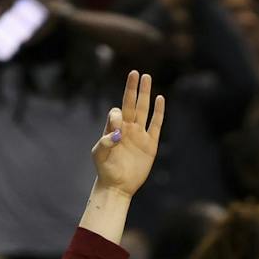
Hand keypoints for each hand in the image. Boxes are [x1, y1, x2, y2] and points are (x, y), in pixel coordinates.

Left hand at [90, 70, 164, 197]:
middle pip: (131, 103)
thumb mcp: (98, 155)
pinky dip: (158, 113)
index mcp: (113, 128)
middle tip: (135, 73)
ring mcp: (139, 134)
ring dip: (145, 94)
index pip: (117, 113)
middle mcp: (127, 128)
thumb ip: (104, 142)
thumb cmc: (105, 169)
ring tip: (147, 78)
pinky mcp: (150, 144)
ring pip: (144, 110)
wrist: (118, 185)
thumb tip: (117, 133)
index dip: (117, 116)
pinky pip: (156, 125)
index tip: (117, 130)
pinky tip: (160, 99)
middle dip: (133, 88)